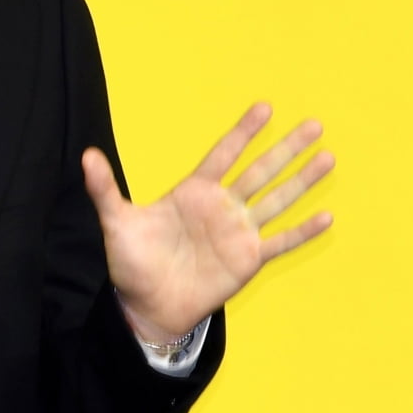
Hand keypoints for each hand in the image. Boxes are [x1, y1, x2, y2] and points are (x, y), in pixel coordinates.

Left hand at [82, 103, 333, 341]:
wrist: (147, 306)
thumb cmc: (132, 262)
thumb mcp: (117, 222)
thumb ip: (105, 189)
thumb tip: (85, 155)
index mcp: (193, 192)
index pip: (224, 155)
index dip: (243, 132)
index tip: (265, 107)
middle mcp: (221, 207)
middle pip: (260, 171)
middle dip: (286, 149)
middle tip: (314, 123)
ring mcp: (237, 232)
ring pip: (276, 200)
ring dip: (303, 181)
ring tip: (328, 157)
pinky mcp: (247, 260)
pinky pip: (280, 242)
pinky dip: (302, 231)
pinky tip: (327, 217)